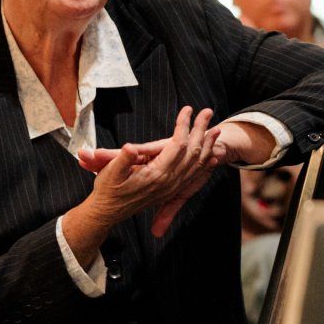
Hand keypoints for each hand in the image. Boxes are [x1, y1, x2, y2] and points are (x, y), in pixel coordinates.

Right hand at [75, 106, 220, 237]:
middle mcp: (168, 181)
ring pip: (196, 163)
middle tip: (208, 111)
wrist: (107, 213)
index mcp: (156, 174)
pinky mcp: (170, 191)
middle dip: (200, 130)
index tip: (186, 110)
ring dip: (207, 145)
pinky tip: (212, 157)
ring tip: (216, 129)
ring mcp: (171, 187)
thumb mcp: (110, 173)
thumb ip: (122, 160)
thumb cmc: (107, 190)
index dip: (183, 126)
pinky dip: (204, 164)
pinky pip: (193, 176)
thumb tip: (130, 148)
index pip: (177, 146)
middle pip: (192, 152)